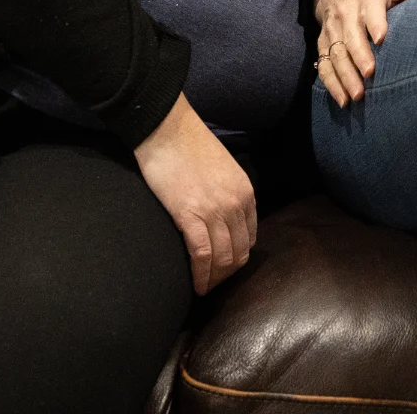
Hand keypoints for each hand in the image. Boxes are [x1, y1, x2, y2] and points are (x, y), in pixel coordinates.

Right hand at [132, 93, 255, 293]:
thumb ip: (227, 194)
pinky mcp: (190, 215)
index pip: (250, 237)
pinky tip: (196, 286)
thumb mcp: (222, 170)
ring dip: (214, 279)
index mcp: (246, 192)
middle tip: (212, 283)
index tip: (224, 267)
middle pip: (239, 253)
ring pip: (223, 259)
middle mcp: (236, 204)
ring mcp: (215, 211)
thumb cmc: (188, 145)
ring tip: (204, 288)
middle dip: (227, 274)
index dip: (237, 257)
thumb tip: (220, 217)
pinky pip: (202, 255)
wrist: (166, 128)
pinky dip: (201, 275)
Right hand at [314, 0, 416, 106]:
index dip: (375, 23)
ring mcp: (332, 31)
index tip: (382, 38)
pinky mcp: (322, 45)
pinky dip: (331, 84)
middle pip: (351, 36)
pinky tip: (343, 100)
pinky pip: (324, 65)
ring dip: (345, 75)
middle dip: (359, 55)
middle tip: (370, 73)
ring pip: (336, 54)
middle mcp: (346, 14)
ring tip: (358, 95)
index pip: (370, 9)